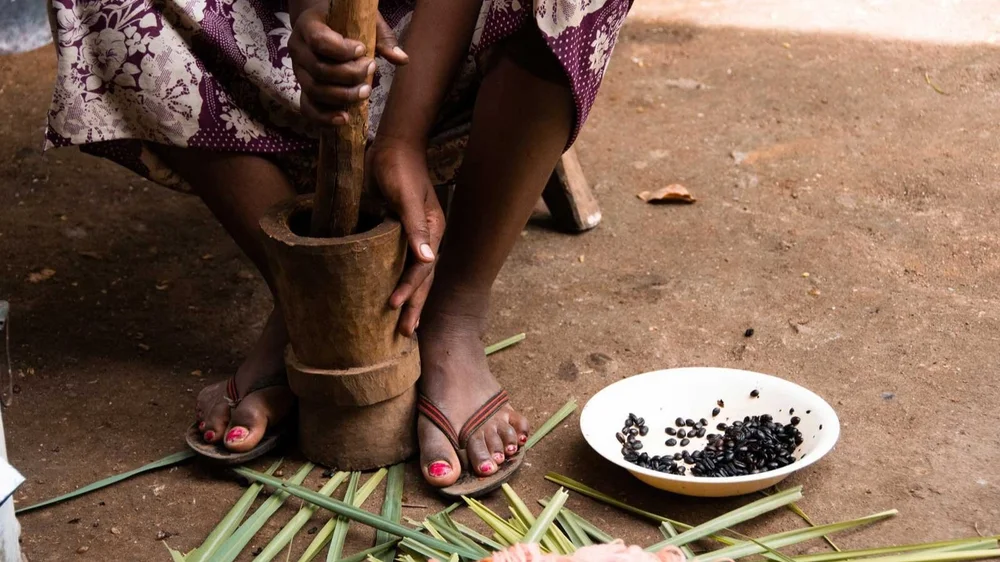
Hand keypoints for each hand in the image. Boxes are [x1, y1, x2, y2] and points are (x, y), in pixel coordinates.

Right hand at [289, 7, 408, 125]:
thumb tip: (402, 60)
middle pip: (320, 70)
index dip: (342, 50)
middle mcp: (298, 49)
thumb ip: (382, 38)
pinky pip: (308, 108)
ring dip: (343, 96)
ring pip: (315, 91)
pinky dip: (324, 117)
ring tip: (365, 92)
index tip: (362, 50)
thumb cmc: (346, 22)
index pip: (319, 41)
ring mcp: (298, 71)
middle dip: (349, 75)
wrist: (324, 26)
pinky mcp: (303, 89)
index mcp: (308, 25)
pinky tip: (344, 118)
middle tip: (371, 69)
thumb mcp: (364, 21)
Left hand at [369, 140, 445, 335]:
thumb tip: (428, 259)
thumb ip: (415, 226)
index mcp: (432, 229)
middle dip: (415, 306)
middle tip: (405, 333)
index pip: (422, 268)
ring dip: (410, 300)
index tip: (394, 306)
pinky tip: (392, 295)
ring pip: (415, 275)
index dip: (409, 289)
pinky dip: (400, 282)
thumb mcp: (404, 194)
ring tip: (403, 326)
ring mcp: (414, 236)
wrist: (392, 146)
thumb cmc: (396, 166)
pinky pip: (402, 264)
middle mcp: (427, 237)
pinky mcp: (400, 232)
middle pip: (423, 278)